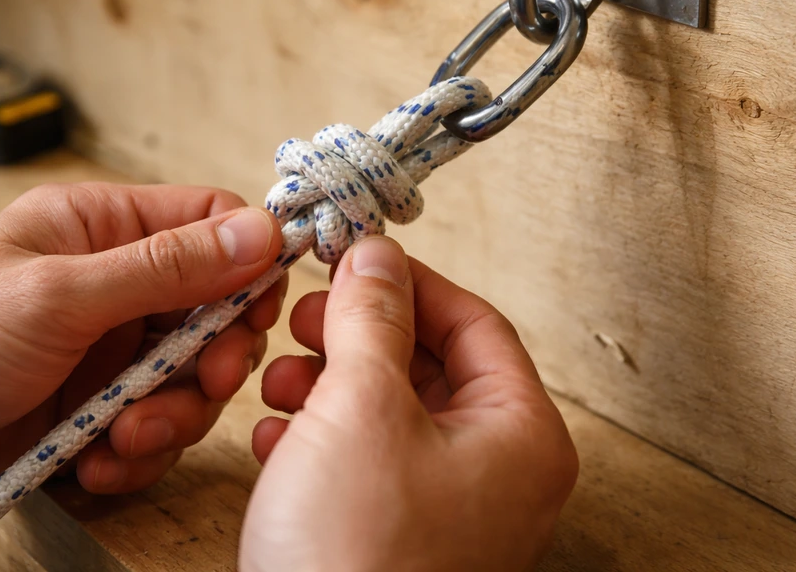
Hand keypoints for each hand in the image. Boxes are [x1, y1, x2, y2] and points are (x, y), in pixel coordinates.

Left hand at [0, 182, 284, 519]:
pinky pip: (154, 431)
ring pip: (192, 380)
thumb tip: (261, 232)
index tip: (261, 309)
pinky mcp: (95, 410)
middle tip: (201, 383)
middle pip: (217, 311)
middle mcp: (115, 287)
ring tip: (120, 437)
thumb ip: (166, 267)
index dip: (250, 261)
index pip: (211, 224)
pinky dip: (136, 455)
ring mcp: (107, 352)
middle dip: (215, 357)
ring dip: (171, 417)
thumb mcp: (57, 296)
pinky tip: (93, 463)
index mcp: (104, 229)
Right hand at [240, 236, 577, 571]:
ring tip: (279, 381)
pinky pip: (366, 463)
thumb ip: (371, 318)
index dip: (411, 283)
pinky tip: (275, 438)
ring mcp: (449, 510)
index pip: (475, 323)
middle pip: (429, 366)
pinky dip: (320, 438)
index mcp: (520, 436)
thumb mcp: (361, 406)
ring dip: (329, 385)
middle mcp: (497, 474)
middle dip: (358, 338)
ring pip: (389, 413)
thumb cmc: (355, 558)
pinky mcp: (398, 538)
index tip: (356, 260)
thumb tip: (375, 254)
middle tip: (307, 318)